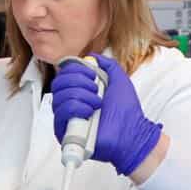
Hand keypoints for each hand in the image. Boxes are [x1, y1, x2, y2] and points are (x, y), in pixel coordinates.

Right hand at [51, 53, 161, 175]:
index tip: (92, 74)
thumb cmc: (127, 112)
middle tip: (95, 88)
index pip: (64, 74)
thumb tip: (92, 57)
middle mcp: (70, 103)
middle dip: (79, 81)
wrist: (132, 132)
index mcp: (79, 91)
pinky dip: (77, 107)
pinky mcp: (65, 131)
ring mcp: (67, 118)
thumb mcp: (119, 80)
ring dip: (82, 95)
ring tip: (97, 103)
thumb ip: (107, 65)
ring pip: (60, 96)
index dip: (76, 69)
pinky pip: (61, 112)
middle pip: (58, 82)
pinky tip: (90, 112)